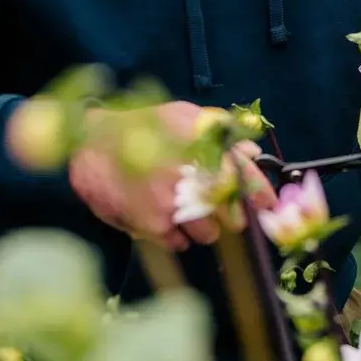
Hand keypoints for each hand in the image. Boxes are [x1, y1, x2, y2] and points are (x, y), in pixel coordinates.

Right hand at [68, 100, 276, 251]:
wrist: (90, 142)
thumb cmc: (141, 125)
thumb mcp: (183, 117)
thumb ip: (221, 133)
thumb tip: (253, 154)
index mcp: (201, 145)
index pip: (243, 174)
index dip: (260, 192)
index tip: (269, 205)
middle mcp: (190, 174)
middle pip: (230, 213)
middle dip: (231, 215)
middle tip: (220, 209)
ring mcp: (172, 203)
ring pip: (207, 232)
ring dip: (203, 227)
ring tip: (185, 211)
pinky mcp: (152, 224)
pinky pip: (178, 243)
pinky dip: (176, 236)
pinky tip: (164, 218)